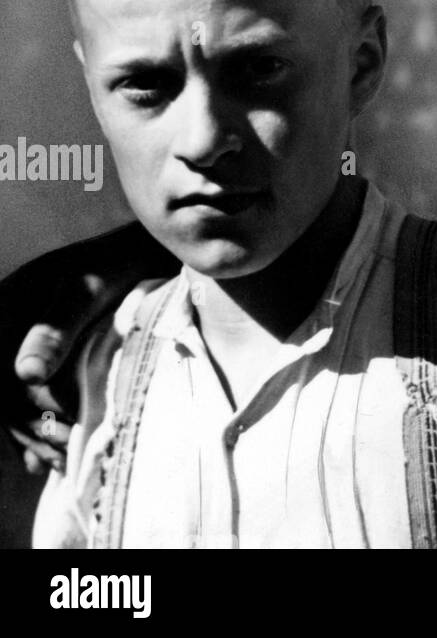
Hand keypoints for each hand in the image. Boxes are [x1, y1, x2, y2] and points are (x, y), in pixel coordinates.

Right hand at [1, 223, 176, 475]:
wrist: (148, 252)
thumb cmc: (122, 263)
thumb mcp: (90, 289)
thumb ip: (58, 328)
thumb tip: (25, 374)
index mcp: (8, 308)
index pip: (3, 376)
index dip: (26, 407)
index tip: (63, 425)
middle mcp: (10, 329)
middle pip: (7, 395)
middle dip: (35, 427)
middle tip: (71, 449)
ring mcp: (26, 346)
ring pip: (17, 404)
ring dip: (38, 436)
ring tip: (66, 457)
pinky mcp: (46, 359)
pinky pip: (29, 403)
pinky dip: (38, 432)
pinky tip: (49, 458)